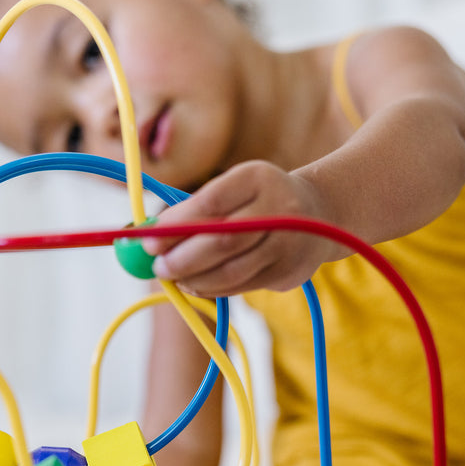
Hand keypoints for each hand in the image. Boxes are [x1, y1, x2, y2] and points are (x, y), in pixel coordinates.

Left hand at [142, 160, 338, 297]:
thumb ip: (192, 210)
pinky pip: (242, 286)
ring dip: (194, 278)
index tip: (148, 240)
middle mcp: (279, 208)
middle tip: (158, 266)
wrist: (321, 213)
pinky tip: (195, 283)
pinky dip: (212, 288)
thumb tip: (143, 234)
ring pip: (232, 270)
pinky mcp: (290, 272)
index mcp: (257, 177)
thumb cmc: (256, 201)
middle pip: (223, 240)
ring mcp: (289, 243)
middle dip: (182, 257)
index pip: (211, 201)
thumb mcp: (232, 190)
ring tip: (172, 276)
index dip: (176, 224)